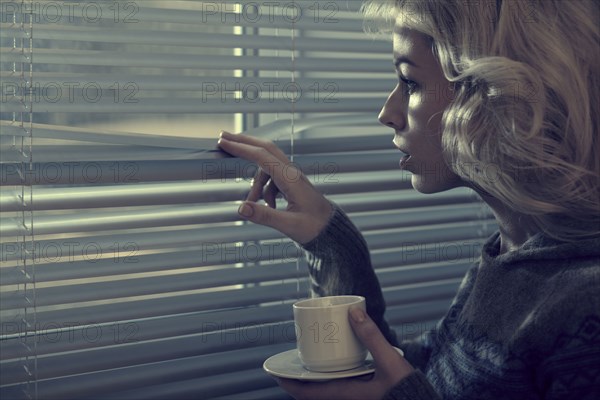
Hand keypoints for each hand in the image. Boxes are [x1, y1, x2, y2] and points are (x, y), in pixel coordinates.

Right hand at [217, 131, 332, 243]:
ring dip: (255, 184)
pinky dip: (264, 191)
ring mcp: (292, 177)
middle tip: (222, 138)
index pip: (262, 156)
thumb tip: (241, 208)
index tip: (223, 142)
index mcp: (291, 178)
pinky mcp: (292, 183)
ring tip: (251, 204)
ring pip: (266, 168)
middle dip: (244, 143)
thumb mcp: (288, 225)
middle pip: (265, 149)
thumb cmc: (315, 227)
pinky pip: (271, 180)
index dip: (241, 148)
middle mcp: (291, 173)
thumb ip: (264, 216)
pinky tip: (268, 208)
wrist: (331, 230)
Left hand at [275, 307, 414, 399]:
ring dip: (312, 380)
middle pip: (312, 393)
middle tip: (287, 365)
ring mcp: (353, 398)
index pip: (307, 393)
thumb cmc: (406, 389)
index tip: (276, 373)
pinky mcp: (362, 395)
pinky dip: (328, 379)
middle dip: (297, 380)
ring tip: (306, 362)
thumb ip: (372, 336)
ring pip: (324, 391)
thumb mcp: (389, 361)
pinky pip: (336, 389)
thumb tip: (353, 312)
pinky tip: (334, 366)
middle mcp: (345, 398)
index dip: (288, 384)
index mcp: (345, 393)